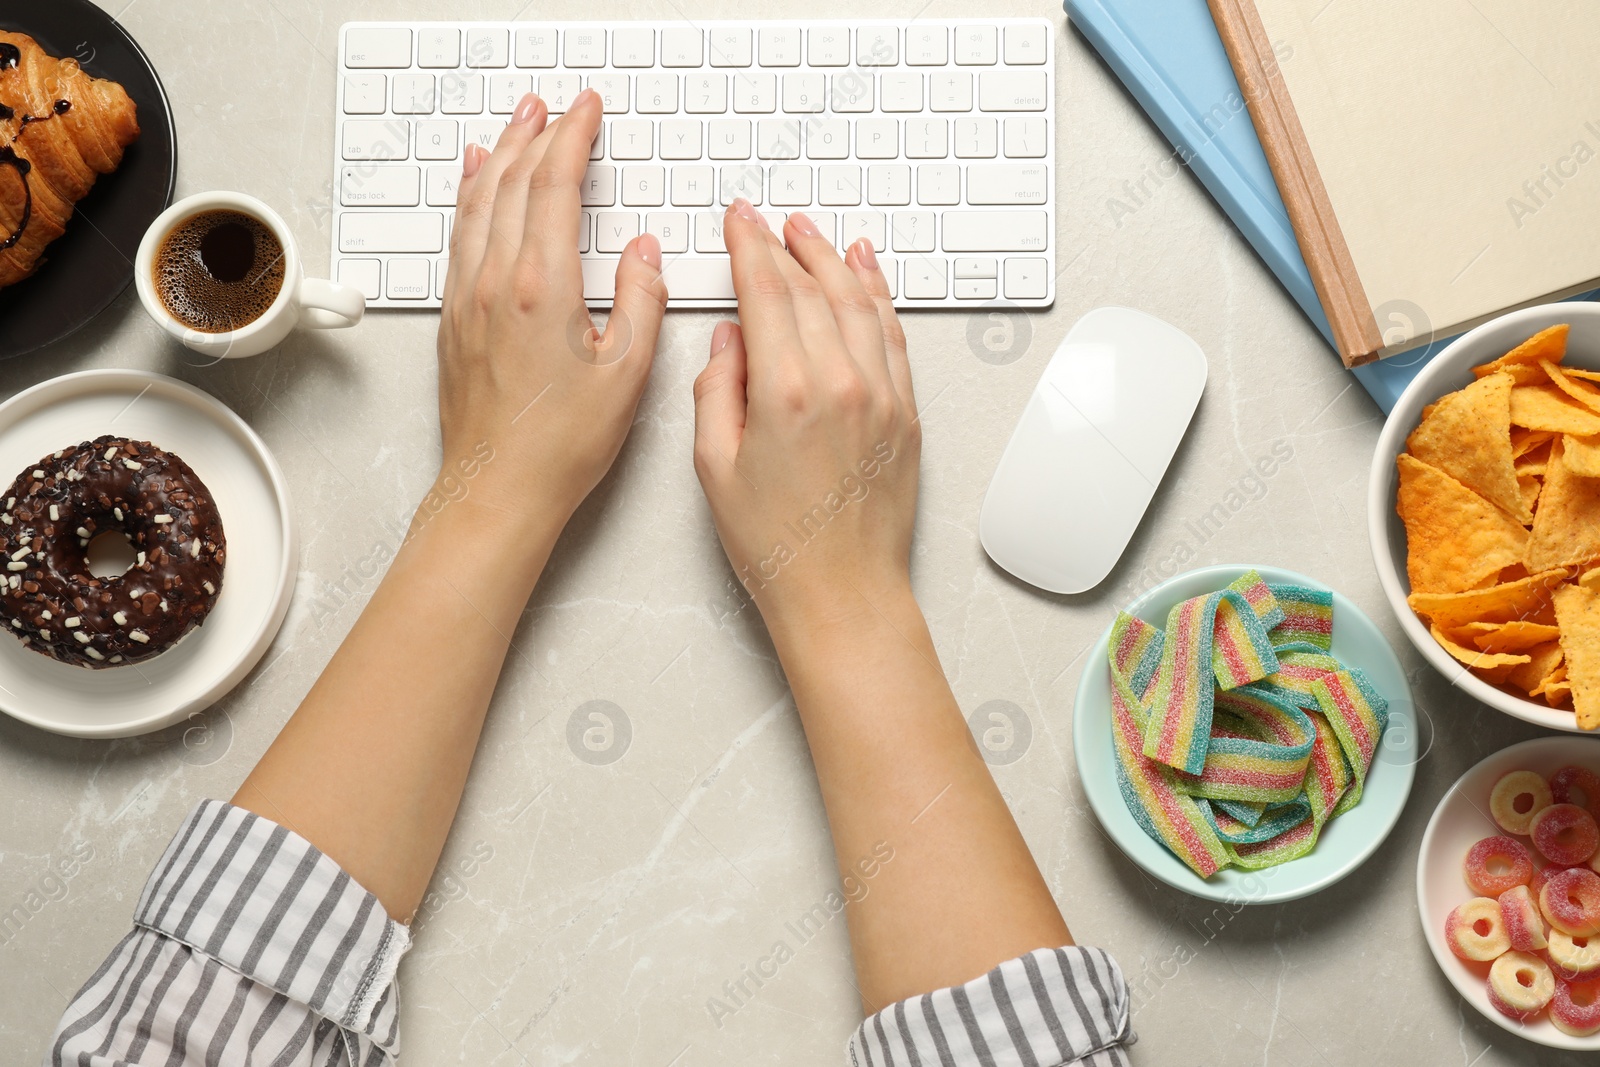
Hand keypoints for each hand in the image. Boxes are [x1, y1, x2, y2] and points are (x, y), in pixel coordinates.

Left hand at [435, 90, 665, 530]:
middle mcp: (495, 282)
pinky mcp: (453, 319)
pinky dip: (469, 196)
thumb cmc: (560, 444)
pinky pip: (458, 235)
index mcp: (542, 288)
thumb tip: (643, 254)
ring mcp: (467, 298)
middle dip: (535, 134)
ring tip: (515, 124)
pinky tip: (472, 182)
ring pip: (477, 202)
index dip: (573, 138)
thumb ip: (640, 302)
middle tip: (554, 107)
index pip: (554, 186)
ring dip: (498, 155)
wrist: (498, 489)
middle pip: (511, 183)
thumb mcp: (627, 374)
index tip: (587, 111)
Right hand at [692, 200, 919, 632]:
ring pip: (859, 302)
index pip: (765, 292)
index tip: (738, 221)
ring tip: (811, 232)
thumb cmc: (776, 543)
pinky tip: (865, 271)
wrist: (842, 593)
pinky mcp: (906, 414)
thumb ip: (717, 391)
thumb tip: (729, 340)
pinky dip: (879, 294)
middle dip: (784, 245)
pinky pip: (894, 335)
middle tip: (765, 221)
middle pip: (811, 289)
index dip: (748, 246)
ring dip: (832, 259)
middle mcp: (842, 384)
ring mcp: (882, 396)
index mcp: (786, 393)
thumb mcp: (714, 467)